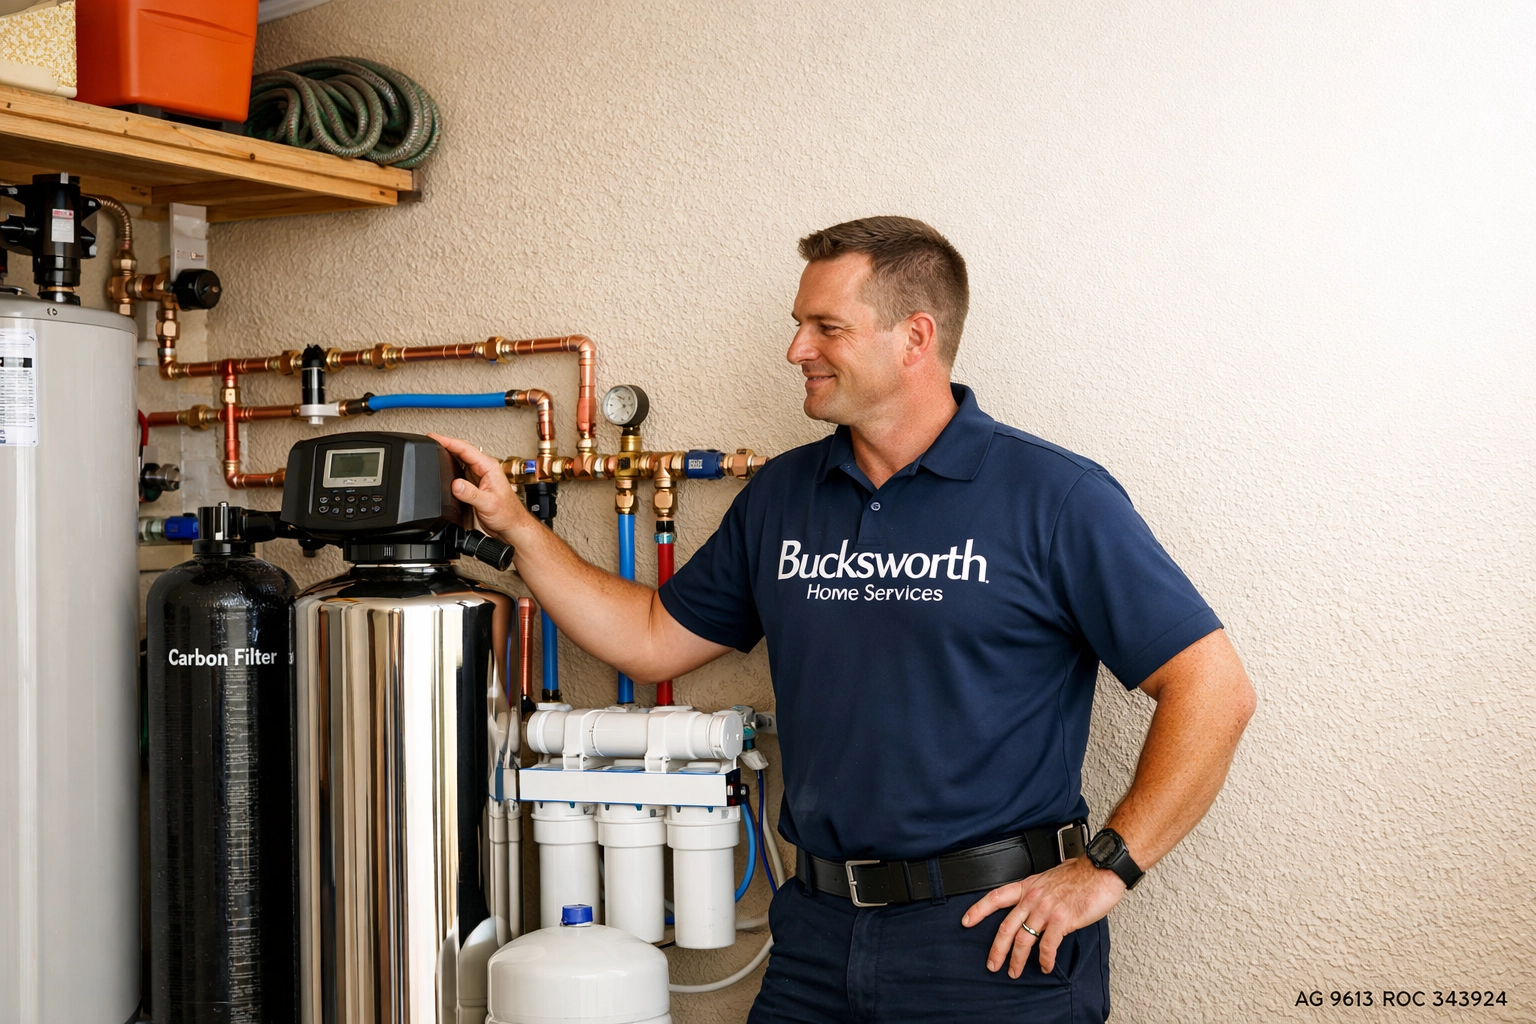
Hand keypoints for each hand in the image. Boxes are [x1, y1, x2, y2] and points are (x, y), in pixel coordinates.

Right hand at [427, 434, 535, 540]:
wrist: (510, 526)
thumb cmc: (507, 514)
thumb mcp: (488, 503)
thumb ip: (470, 493)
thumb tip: (455, 484)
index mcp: (489, 467)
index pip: (465, 449)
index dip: (448, 441)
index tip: (434, 437)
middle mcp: (484, 469)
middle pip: (461, 450)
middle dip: (445, 444)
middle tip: (429, 441)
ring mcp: (478, 476)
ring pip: (459, 460)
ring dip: (447, 454)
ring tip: (433, 449)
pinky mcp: (474, 485)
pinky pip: (459, 471)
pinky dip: (449, 467)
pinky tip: (443, 466)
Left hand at [960, 856, 1124, 976]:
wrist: (1100, 870)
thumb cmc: (1080, 873)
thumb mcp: (1050, 878)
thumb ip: (1039, 892)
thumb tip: (1034, 904)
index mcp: (1028, 886)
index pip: (996, 897)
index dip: (978, 910)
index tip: (966, 921)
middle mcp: (1033, 898)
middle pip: (1006, 927)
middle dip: (996, 949)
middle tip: (992, 964)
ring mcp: (1046, 909)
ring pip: (1023, 939)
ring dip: (1017, 959)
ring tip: (1014, 971)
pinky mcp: (1062, 920)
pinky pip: (1048, 945)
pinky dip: (1045, 959)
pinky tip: (1045, 966)